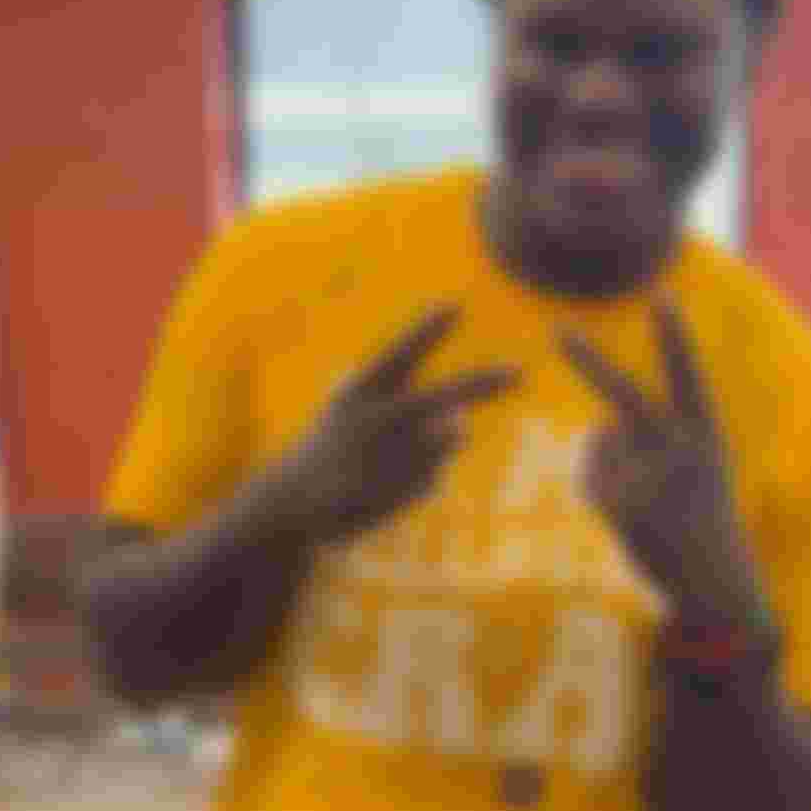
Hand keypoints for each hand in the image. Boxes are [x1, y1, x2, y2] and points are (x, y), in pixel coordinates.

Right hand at [285, 305, 519, 544]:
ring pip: (441, 444)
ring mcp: (386, 459)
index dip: (426, 330)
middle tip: (520, 372)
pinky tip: (383, 489)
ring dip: (432, 451)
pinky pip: (431, 481)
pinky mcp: (394, 494)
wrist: (290, 506)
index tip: (455, 304)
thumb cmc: (327, 450)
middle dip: (481, 384)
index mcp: (356, 392)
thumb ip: (402, 405)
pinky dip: (417, 483)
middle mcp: (372, 420)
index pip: (398, 354)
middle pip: (439, 397)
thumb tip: (464, 425)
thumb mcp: (352, 413)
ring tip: (390, 462)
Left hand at [559, 299, 767, 624]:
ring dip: (608, 461)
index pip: (687, 376)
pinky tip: (629, 517)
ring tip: (644, 499)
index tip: (661, 296)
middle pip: (624, 396)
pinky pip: (592, 480)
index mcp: (707, 436)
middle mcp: (680, 453)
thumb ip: (655, 441)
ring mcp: (649, 481)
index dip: (674, 337)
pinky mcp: (623, 508)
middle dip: (589, 362)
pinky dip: (600, 492)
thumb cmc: (707, 524)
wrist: (716, 585)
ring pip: (601, 444)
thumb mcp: (698, 471)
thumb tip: (599, 428)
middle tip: (556, 331)